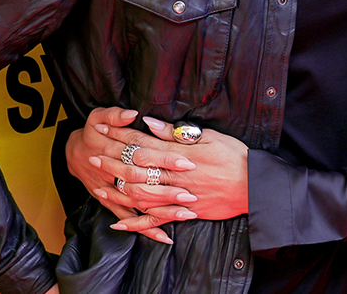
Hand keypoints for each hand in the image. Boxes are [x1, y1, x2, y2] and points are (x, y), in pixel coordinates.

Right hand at [68, 108, 197, 243]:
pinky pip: (129, 218)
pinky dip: (145, 228)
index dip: (165, 157)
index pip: (143, 153)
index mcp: (114, 147)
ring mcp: (111, 190)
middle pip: (143, 182)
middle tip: (190, 194)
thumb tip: (132, 114)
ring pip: (138, 202)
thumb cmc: (92, 132)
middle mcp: (113, 171)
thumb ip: (115, 115)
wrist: (73, 153)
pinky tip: (164, 237)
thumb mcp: (98, 117)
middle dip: (167, 189)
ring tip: (185, 214)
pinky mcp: (110, 202)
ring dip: (161, 210)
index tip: (186, 161)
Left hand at [94, 116, 249, 233]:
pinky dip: (137, 224)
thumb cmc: (234, 157)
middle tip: (93, 159)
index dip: (121, 138)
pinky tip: (120, 224)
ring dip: (119, 192)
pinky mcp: (185, 212)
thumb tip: (149, 122)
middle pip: (136, 170)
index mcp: (179, 155)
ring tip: (99, 188)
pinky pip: (156, 221)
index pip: (143, 145)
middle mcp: (175, 177)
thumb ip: (176, 133)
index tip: (104, 131)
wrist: (253, 185)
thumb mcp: (208, 136)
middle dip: (113, 164)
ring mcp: (178, 197)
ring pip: (141, 196)